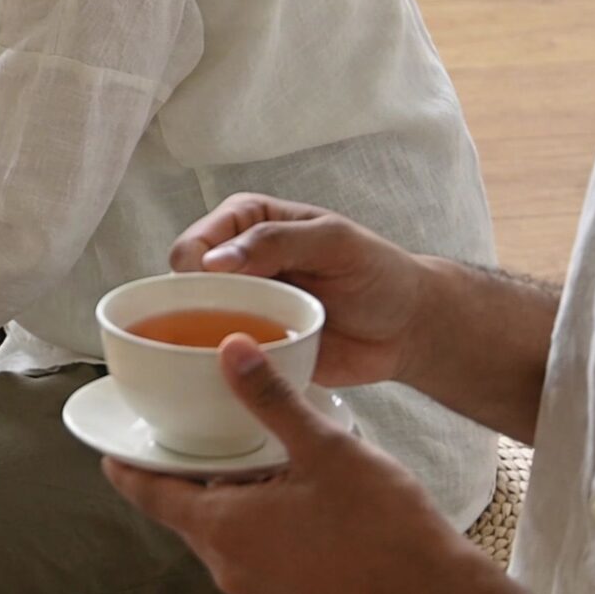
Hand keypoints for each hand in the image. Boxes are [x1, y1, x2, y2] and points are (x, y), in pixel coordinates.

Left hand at [102, 338, 495, 593]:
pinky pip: (257, 556)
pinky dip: (259, 526)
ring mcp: (259, 592)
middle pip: (188, 512)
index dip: (128, 467)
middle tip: (194, 433)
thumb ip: (271, 399)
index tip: (109, 448)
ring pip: (226, 535)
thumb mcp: (323, 448)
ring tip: (250, 459)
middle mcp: (230, 567)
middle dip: (189, 474)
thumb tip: (233, 349)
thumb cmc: (383, 527)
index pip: (151, 495)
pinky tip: (291, 500)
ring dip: (230, 500)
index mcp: (224, 529)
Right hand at [170, 194, 433, 388]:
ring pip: (196, 323)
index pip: (198, 240)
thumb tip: (214, 261)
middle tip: (229, 321)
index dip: (198, 263)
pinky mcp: (255, 347)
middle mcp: (238, 264)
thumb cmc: (377, 273)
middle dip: (196, 304)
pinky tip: (235, 370)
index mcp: (249, 222)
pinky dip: (221, 364)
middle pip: (187, 284)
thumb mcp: (333, 242)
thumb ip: (277, 241)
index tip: (219, 284)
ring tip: (233, 348)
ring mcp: (243, 308)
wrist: (407, 329)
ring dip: (205, 337)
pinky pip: (222, 357)